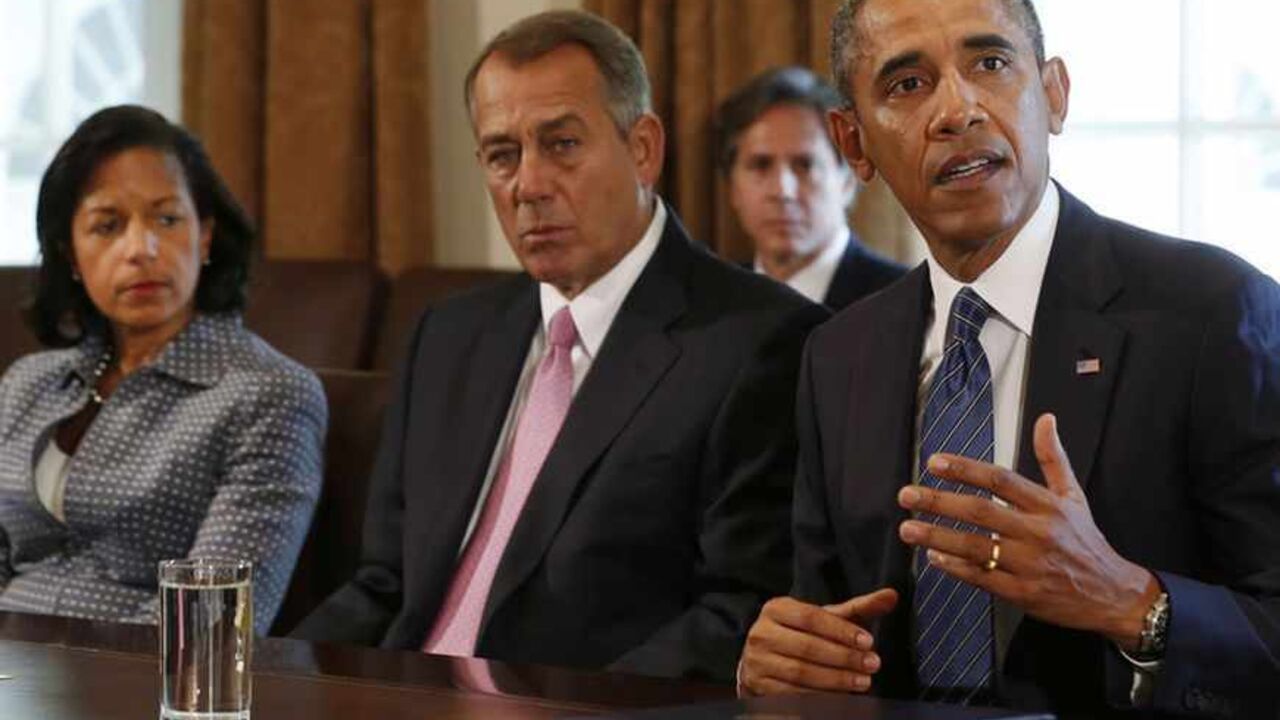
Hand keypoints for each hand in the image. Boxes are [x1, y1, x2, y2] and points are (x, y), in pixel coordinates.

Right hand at [739, 589, 897, 695]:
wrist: (764, 660)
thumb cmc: (802, 634)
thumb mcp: (825, 618)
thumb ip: (857, 608)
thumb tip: (892, 595)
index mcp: (776, 608)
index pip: (811, 618)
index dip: (841, 631)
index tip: (869, 641)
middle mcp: (761, 633)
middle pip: (807, 647)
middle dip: (844, 657)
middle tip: (872, 664)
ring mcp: (757, 661)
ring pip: (800, 673)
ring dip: (836, 680)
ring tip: (863, 682)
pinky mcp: (759, 686)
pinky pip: (792, 695)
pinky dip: (820, 696)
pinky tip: (842, 696)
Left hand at [897, 413, 1158, 650]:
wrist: (1114, 594)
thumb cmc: (1086, 542)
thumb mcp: (1075, 497)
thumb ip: (1054, 458)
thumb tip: (1046, 419)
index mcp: (1048, 506)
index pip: (1001, 479)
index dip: (966, 469)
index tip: (934, 462)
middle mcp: (1038, 532)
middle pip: (982, 512)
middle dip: (940, 502)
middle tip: (907, 495)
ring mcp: (1030, 565)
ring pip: (977, 547)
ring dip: (938, 536)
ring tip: (908, 528)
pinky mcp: (1025, 594)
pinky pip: (983, 578)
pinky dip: (956, 568)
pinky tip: (933, 558)